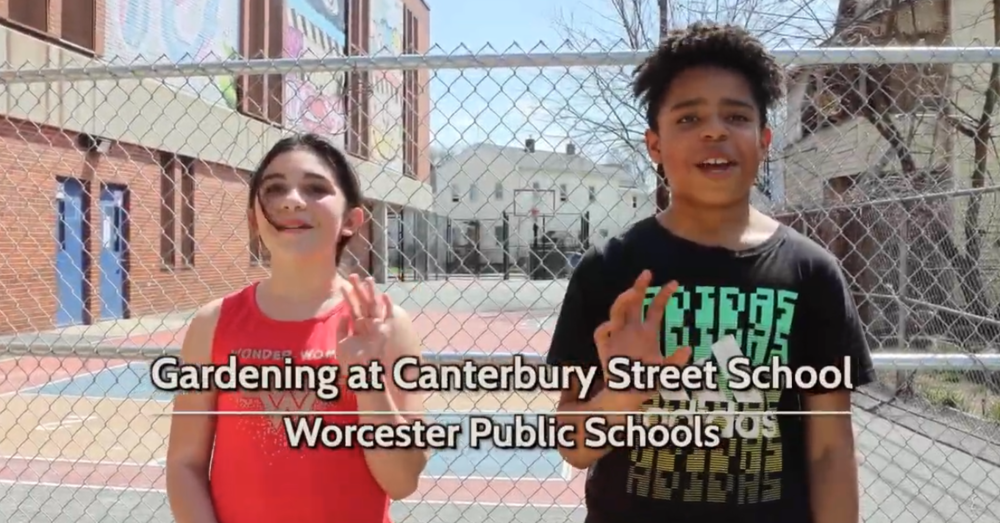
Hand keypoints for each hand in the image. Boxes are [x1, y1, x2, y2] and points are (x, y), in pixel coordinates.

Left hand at [336, 274, 394, 370]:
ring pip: (374, 306)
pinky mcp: (385, 331)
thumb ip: (341, 329)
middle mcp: (367, 324)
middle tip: (352, 275)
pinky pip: (387, 317)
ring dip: (371, 292)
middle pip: (362, 303)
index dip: (347, 296)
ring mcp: (376, 327)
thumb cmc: (352, 362)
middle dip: (358, 289)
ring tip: (368, 279)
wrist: (364, 374)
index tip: (342, 285)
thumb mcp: (341, 344)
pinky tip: (384, 296)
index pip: (352, 308)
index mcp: (358, 327)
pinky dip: (387, 307)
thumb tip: (344, 315)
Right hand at [594, 270, 691, 405]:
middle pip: (633, 303)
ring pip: (616, 312)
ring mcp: (616, 337)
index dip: (663, 295)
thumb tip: (688, 348)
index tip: (674, 283)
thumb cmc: (646, 380)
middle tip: (647, 273)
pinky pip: (601, 334)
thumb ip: (676, 362)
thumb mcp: (666, 372)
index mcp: (647, 332)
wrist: (627, 395)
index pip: (654, 308)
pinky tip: (612, 326)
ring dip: (623, 301)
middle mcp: (631, 330)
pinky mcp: (604, 348)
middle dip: (639, 287)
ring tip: (632, 293)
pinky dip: (605, 329)